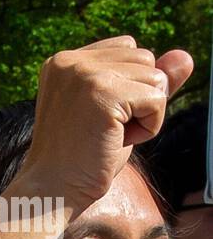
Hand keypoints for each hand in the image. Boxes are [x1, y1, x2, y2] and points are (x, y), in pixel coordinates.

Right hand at [18, 35, 191, 214]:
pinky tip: (117, 140)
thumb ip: (146, 81)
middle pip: (145, 59)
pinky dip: (148, 128)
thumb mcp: (115, 112)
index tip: (94, 117)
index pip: (128, 49)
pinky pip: (157, 100)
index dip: (128, 87)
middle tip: (101, 130)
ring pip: (155, 78)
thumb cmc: (82, 157)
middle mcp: (71, 62)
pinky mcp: (103, 93)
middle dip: (138, 98)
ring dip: (145, 113)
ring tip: (108, 135)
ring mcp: (85, 75)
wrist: (53, 189)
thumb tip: (186, 56)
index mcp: (64, 62)